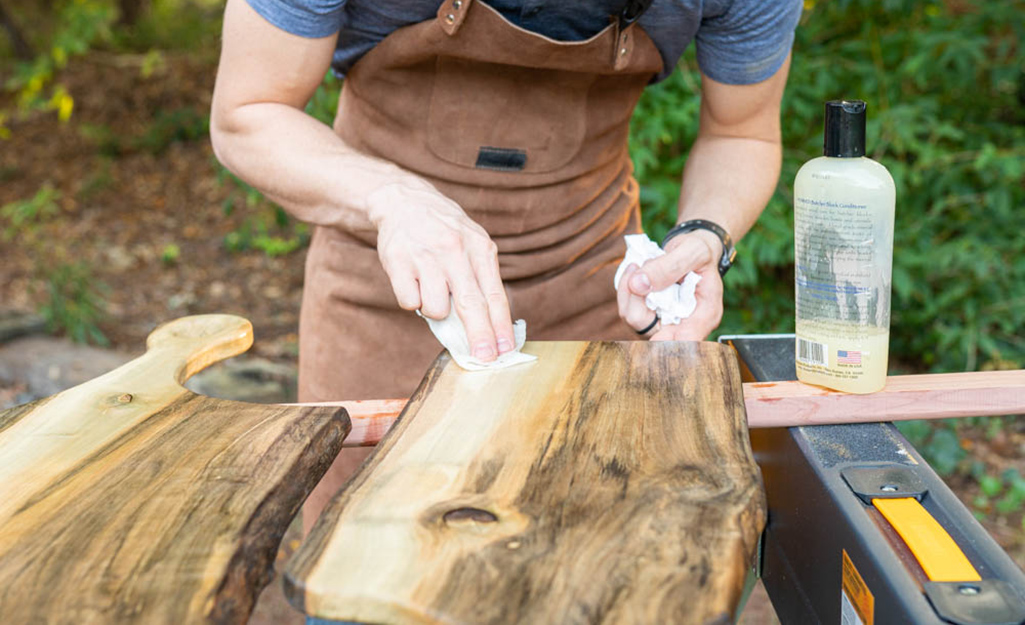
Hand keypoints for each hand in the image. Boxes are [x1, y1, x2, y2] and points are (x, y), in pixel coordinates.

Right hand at [367, 180, 513, 361]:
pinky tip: (414, 282)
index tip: (505, 349)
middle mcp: (454, 250)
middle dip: (480, 336)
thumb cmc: (445, 229)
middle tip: (485, 358)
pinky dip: (413, 300)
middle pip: (470, 305)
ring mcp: (425, 256)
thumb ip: (481, 280)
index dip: (500, 326)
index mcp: (479, 247)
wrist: (404, 200)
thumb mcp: (473, 244)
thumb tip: (489, 327)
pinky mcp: (398, 262)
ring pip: (436, 309)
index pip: (494, 295)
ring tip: (432, 288)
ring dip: (436, 310)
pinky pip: (409, 302)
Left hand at [616, 230, 724, 340]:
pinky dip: (626, 291)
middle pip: (653, 331)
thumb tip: (637, 284)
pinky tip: (633, 271)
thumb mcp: (693, 251)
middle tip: (636, 268)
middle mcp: (684, 324)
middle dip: (636, 302)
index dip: (669, 343)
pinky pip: (629, 310)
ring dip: (628, 293)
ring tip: (637, 266)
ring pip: (635, 320)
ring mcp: (664, 321)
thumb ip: (669, 266)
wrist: (692, 250)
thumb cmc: (700, 251)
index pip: (688, 340)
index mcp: (705, 315)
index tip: (655, 338)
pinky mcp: (649, 314)